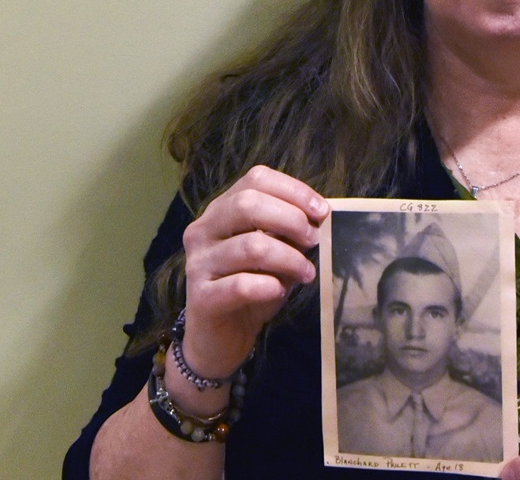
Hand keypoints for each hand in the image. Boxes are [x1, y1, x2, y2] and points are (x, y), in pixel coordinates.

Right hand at [179, 166, 327, 378]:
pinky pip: (241, 285)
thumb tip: (318, 218)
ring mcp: (198, 263)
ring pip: (249, 246)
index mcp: (220, 210)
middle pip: (247, 204)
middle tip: (314, 240)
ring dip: (289, 258)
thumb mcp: (274, 255)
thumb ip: (288, 234)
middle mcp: (203, 230)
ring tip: (307, 273)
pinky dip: (268, 286)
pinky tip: (279, 291)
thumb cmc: (250, 290)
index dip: (293, 190)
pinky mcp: (201, 297)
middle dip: (291, 219)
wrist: (219, 340)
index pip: (256, 179)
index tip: (321, 211)